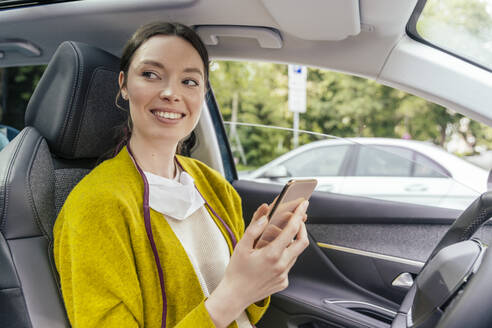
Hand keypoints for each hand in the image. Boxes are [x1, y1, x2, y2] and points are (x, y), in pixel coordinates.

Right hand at [205, 199, 309, 326]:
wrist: (234, 296)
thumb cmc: (236, 272)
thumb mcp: (241, 246)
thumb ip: (254, 228)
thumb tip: (265, 214)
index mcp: (271, 254)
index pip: (292, 230)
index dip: (299, 215)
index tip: (302, 205)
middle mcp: (281, 265)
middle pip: (302, 242)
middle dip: (302, 228)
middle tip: (298, 219)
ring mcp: (284, 275)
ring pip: (296, 254)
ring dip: (292, 242)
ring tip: (281, 236)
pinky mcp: (283, 282)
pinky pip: (289, 265)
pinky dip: (285, 256)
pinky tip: (273, 255)